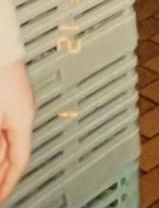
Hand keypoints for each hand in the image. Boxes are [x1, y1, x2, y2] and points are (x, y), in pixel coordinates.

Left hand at [0, 61, 33, 203]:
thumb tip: (1, 165)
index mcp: (24, 118)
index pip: (20, 160)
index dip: (8, 184)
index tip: (1, 198)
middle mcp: (24, 110)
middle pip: (14, 150)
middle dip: (3, 171)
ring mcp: (15, 100)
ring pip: (7, 136)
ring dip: (0, 154)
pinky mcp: (6, 92)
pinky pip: (4, 124)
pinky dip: (0, 139)